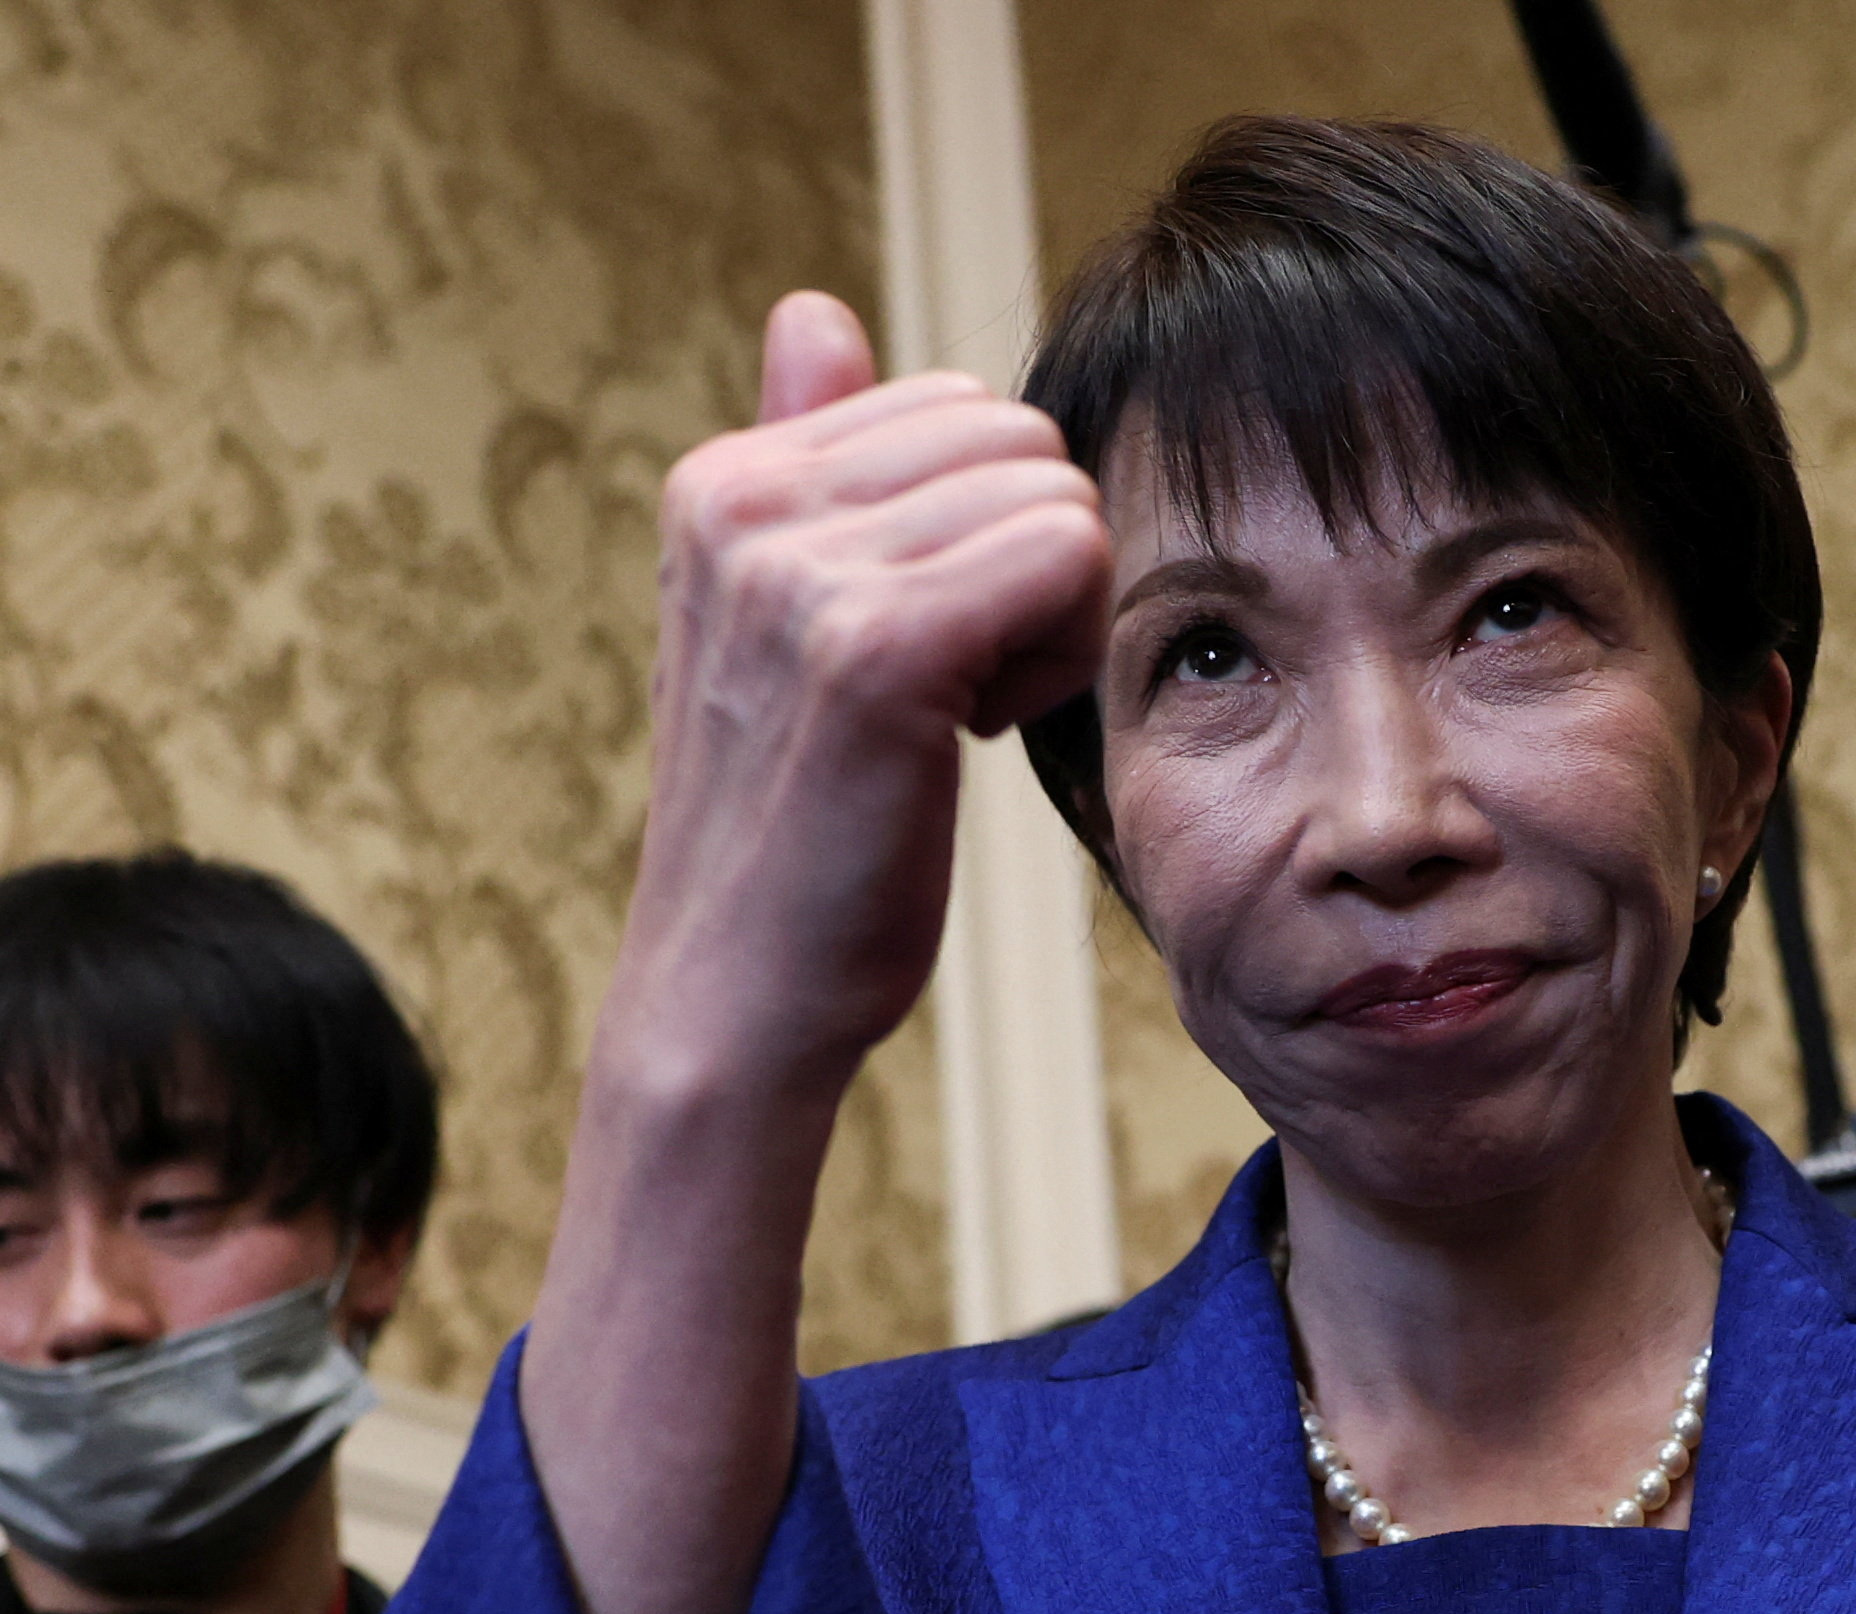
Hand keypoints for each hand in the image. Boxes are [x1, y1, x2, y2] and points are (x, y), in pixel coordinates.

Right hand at [615, 292, 1109, 1089]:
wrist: (737, 995)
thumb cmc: (794, 821)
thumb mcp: (777, 619)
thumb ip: (805, 457)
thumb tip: (818, 309)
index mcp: (722, 478)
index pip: (956, 405)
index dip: (981, 529)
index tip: (920, 643)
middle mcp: (744, 501)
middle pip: (1019, 437)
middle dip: (1031, 554)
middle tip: (959, 679)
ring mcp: (801, 570)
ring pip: (1057, 495)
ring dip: (1052, 611)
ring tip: (960, 709)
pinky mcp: (877, 647)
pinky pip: (1068, 556)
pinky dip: (1062, 652)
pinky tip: (981, 730)